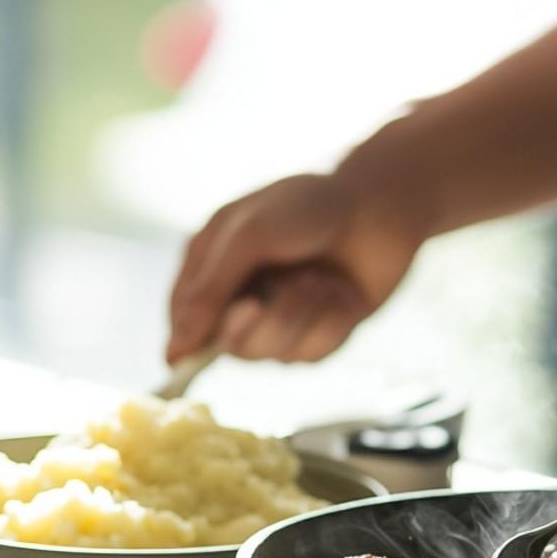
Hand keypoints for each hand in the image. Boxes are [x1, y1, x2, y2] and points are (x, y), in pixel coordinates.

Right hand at [167, 171, 422, 363]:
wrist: (382, 204)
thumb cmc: (309, 207)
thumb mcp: (248, 236)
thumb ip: (208, 292)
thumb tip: (174, 352)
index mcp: (210, 265)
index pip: (184, 320)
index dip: (202, 331)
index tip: (235, 315)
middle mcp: (240, 297)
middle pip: (231, 346)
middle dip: (263, 321)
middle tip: (273, 295)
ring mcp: (279, 317)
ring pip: (275, 353)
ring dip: (302, 314)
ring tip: (320, 278)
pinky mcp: (318, 334)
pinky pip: (313, 353)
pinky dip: (332, 321)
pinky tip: (343, 290)